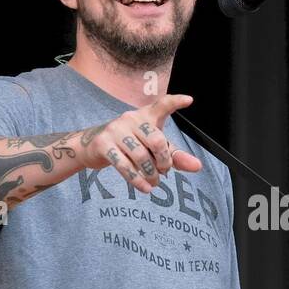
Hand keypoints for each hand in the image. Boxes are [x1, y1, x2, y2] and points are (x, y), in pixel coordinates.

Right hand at [80, 93, 202, 193]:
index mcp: (146, 116)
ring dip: (151, 173)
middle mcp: (130, 119)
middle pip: (156, 140)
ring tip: (154, 181)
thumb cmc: (129, 145)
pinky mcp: (103, 145)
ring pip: (141, 155)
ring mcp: (116, 130)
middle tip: (164, 171)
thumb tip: (197, 166)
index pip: (162, 105)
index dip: (175, 102)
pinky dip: (137, 180)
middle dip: (164, 161)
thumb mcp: (153, 149)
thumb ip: (175, 156)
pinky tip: (145, 188)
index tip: (189, 100)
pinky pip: (124, 166)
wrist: (91, 147)